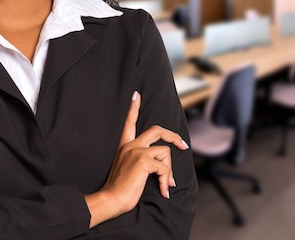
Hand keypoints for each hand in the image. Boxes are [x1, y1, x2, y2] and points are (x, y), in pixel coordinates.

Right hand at [85, 91, 189, 227]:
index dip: (133, 108)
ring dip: (169, 171)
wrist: (111, 199)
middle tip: (183, 145)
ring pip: (165, 152)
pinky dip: (166, 180)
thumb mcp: (130, 170)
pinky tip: (162, 191)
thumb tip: (167, 170)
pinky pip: (164, 168)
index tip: (136, 95)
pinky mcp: (142, 160)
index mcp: (124, 146)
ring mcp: (136, 151)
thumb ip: (144, 163)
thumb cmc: (120, 190)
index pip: (129, 123)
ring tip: (165, 185)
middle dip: (173, 136)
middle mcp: (130, 145)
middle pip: (157, 130)